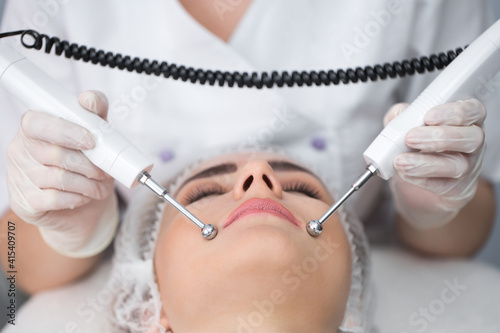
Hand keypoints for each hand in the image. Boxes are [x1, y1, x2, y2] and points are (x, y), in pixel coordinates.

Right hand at [6, 91, 118, 256]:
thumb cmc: (86, 163)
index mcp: (32, 128)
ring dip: (88, 183)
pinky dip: (78, 198)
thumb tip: (88, 99)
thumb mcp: (95, 134)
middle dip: (88, 164)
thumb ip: (95, 113)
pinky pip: (56, 199)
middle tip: (104, 171)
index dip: (65, 131)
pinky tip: (85, 196)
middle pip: (55, 154)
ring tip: (100, 185)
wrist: (83, 206)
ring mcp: (18, 178)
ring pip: (59, 178)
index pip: (36, 123)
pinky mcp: (25, 203)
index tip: (92, 141)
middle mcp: (19, 151)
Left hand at [384, 99, 485, 228]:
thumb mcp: (410, 124)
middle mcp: (473, 142)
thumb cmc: (419, 143)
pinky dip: (420, 179)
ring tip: (400, 161)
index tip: (428, 117)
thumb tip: (398, 114)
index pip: (474, 111)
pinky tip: (403, 173)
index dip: (455, 113)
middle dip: (439, 137)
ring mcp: (469, 167)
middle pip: (471, 137)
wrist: (420, 178)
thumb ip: (404, 116)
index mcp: (467, 120)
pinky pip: (443, 186)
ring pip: (458, 165)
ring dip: (425, 162)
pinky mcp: (457, 189)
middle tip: (410, 138)